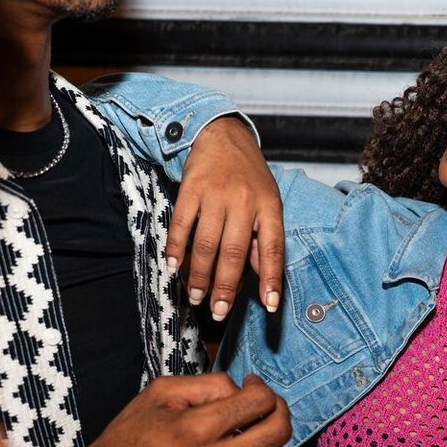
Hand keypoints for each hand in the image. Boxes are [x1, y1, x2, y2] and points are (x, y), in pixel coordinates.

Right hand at [30, 373, 290, 446]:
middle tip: (263, 403)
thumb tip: (240, 390)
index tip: (250, 385)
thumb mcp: (158, 394)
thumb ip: (207, 384)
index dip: (261, 388)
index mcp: (197, 430)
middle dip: (278, 409)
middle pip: (279, 431)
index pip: (260, 403)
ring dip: (268, 437)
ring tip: (246, 427)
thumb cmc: (128, 440)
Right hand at [163, 116, 284, 322]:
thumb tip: (263, 277)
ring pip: (206, 243)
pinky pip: (182, 224)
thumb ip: (264, 239)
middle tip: (218, 311)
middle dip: (225, 286)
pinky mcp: (191, 188)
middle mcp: (245, 201)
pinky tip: (173, 267)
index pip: (274, 248)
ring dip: (199, 275)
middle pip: (234, 252)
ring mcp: (217, 194)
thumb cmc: (249, 176)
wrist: (223, 135)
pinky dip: (176, 248)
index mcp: (269, 206)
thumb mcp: (267, 202)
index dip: (271, 278)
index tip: (269, 305)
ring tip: (196, 297)